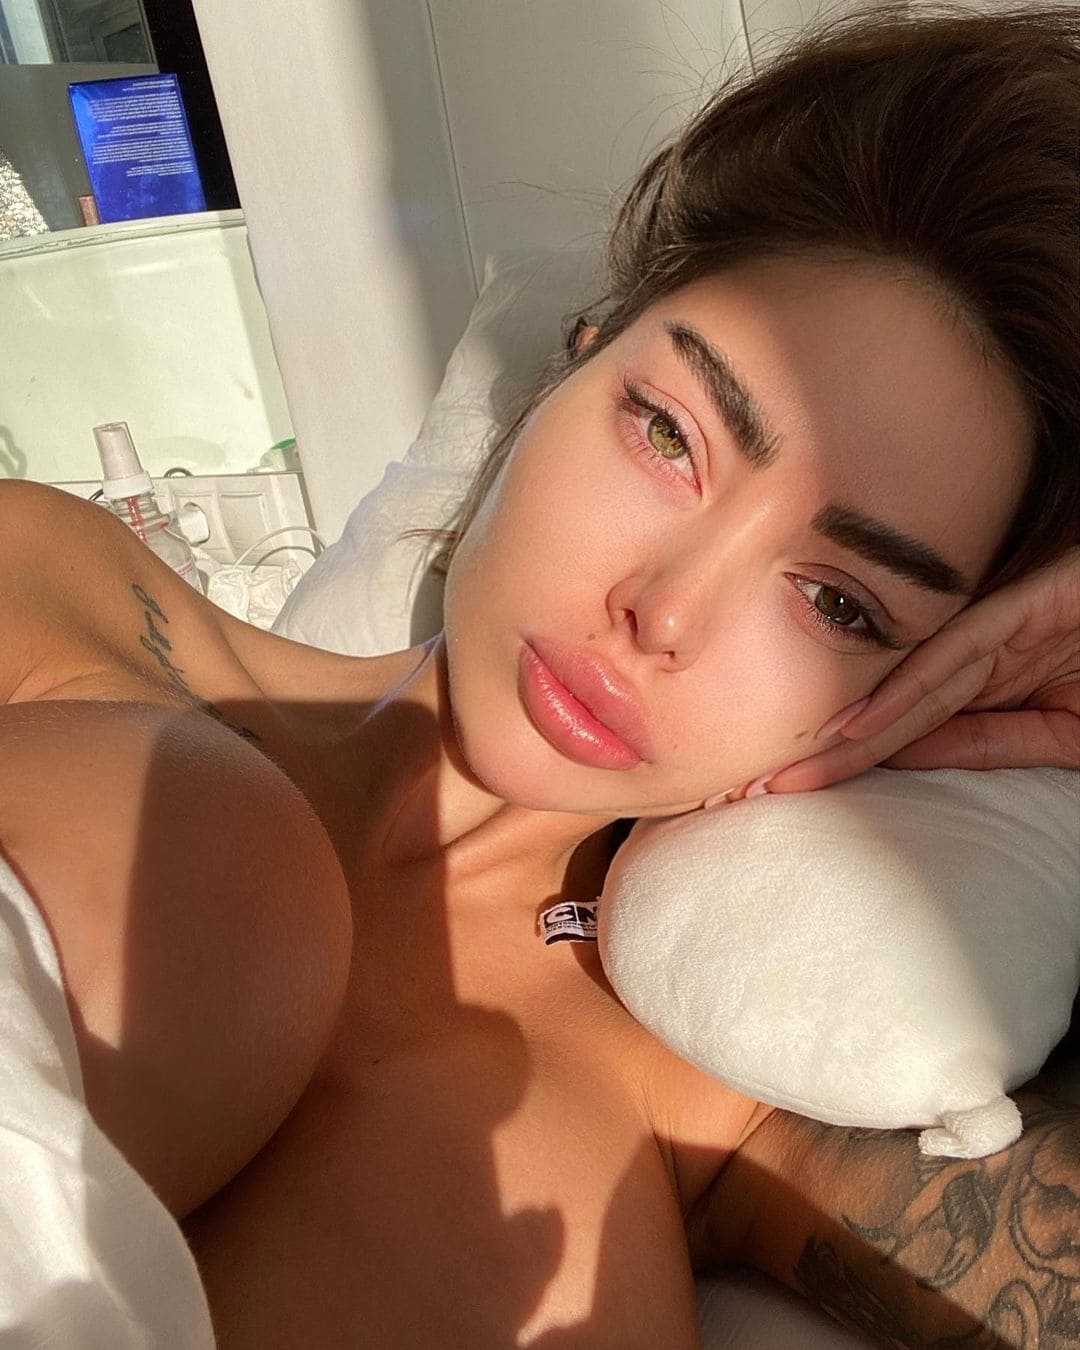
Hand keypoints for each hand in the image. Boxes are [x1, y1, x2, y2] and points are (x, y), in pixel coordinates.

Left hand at [762, 548, 1079, 794]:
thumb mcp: (1060, 731)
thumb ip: (988, 742)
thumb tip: (904, 755)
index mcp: (982, 683)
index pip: (896, 730)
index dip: (839, 765)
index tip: (780, 797)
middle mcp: (976, 655)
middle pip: (883, 711)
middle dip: (819, 756)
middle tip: (745, 792)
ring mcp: (998, 630)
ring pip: (904, 690)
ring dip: (843, 737)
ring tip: (784, 775)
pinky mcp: (1023, 607)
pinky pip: (952, 656)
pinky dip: (904, 694)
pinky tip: (856, 728)